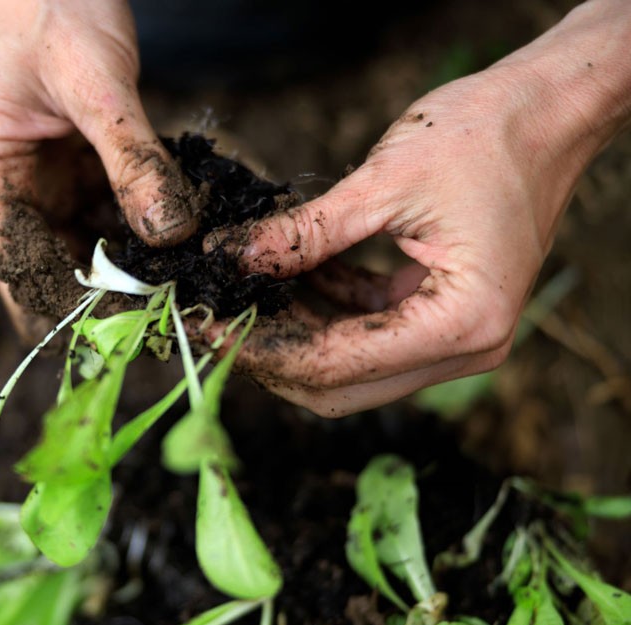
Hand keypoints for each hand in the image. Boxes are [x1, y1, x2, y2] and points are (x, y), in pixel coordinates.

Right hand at [0, 0, 196, 338]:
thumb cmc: (51, 7)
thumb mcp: (97, 83)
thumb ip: (132, 158)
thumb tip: (171, 235)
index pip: (24, 272)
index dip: (78, 309)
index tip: (139, 329)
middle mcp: (6, 197)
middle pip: (57, 274)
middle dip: (115, 299)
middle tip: (178, 318)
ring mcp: (42, 192)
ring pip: (90, 256)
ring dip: (137, 272)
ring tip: (191, 290)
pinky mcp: (75, 181)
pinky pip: (113, 223)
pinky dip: (146, 236)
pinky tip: (187, 250)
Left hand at [200, 0, 630, 416]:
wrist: (547, 110)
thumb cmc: (487, 135)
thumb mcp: (384, 182)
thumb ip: (306, 233)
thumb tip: (234, 259)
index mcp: (464, 323)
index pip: (339, 365)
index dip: (264, 350)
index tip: (205, 326)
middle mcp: (467, 348)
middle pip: (340, 387)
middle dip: (270, 356)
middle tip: (210, 319)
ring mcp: (454, 337)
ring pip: (347, 366)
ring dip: (291, 334)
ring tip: (237, 293)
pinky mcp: (440, 315)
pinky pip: (364, 331)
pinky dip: (320, 310)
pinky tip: (284, 276)